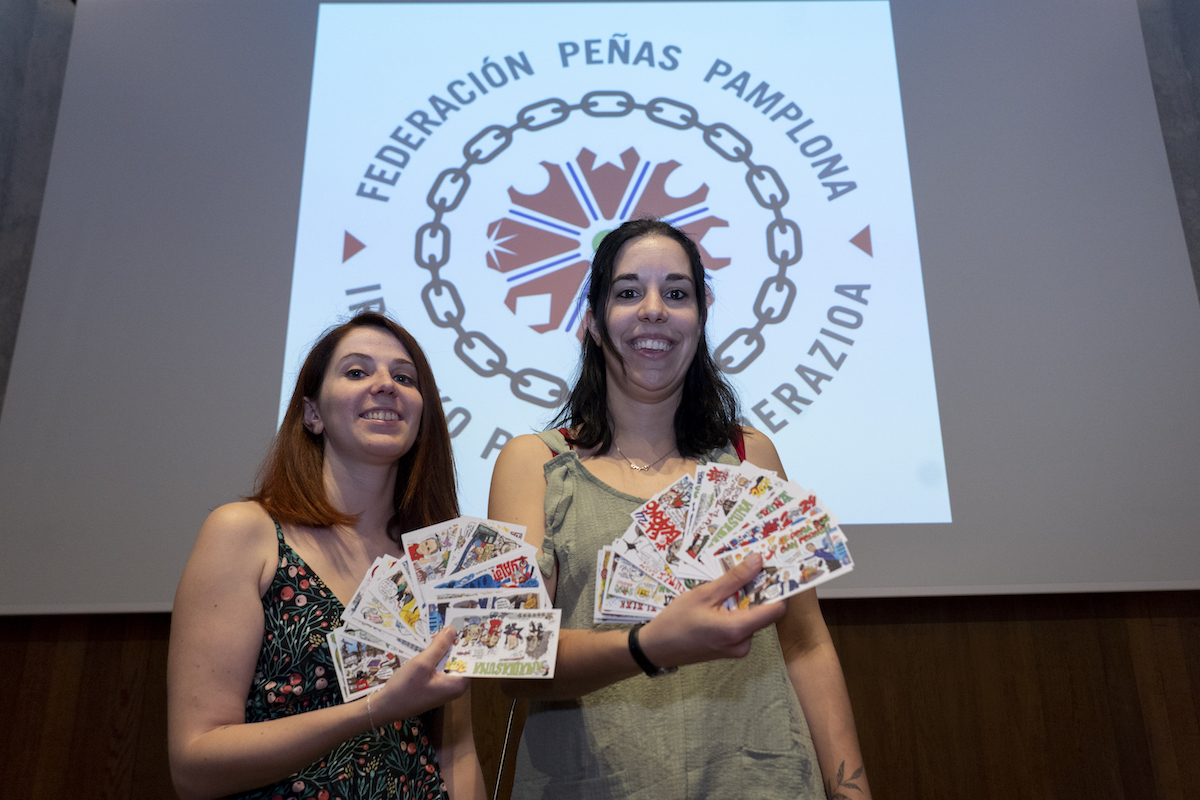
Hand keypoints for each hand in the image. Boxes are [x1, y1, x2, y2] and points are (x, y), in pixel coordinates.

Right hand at [371, 627, 469, 724]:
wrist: (385, 707)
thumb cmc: (404, 689)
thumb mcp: (422, 663)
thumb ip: (439, 646)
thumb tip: (452, 630)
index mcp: (457, 684)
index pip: (472, 660)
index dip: (470, 644)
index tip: (468, 627)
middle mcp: (454, 687)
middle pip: (460, 660)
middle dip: (455, 644)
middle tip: (452, 624)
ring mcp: (444, 687)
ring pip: (448, 663)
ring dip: (443, 650)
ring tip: (441, 631)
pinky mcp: (435, 686)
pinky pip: (440, 667)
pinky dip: (436, 657)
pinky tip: (429, 646)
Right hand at [637, 554, 786, 668]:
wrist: (657, 648)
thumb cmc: (676, 621)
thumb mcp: (704, 594)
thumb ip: (734, 579)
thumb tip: (758, 561)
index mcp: (738, 630)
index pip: (776, 609)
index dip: (779, 588)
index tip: (774, 570)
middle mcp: (743, 643)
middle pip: (764, 611)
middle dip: (756, 591)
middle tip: (744, 571)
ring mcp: (738, 648)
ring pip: (753, 617)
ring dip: (744, 601)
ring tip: (723, 589)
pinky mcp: (732, 649)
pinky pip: (743, 625)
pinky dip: (736, 612)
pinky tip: (718, 604)